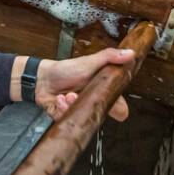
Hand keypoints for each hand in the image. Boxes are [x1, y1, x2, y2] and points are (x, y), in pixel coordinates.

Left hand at [13, 48, 134, 121]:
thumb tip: (130, 53)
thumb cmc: (67, 69)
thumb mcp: (89, 61)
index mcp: (102, 92)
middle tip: (82, 96)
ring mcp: (80, 112)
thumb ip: (110, 57)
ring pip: (83, 119)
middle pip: (101, 116)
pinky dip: (62, 108)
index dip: (119, 109)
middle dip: (93, 108)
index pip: (119, 107)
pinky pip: (69, 121)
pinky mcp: (67, 118)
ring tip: (66, 95)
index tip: (114, 105)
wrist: (43, 78)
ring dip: (73, 105)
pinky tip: (59, 99)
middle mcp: (93, 104)